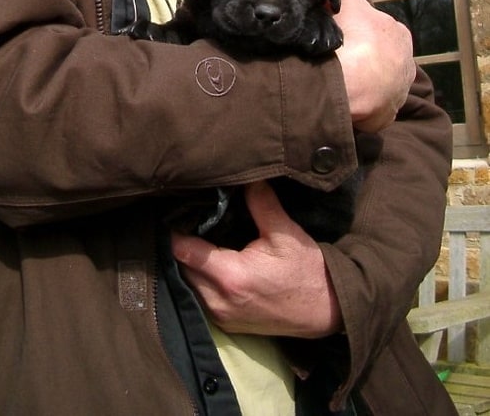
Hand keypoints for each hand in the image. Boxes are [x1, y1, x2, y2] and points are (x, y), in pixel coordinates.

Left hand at [171, 181, 341, 337]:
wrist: (327, 311)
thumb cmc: (306, 271)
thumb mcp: (285, 233)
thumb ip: (261, 202)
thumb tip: (245, 176)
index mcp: (230, 276)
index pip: (182, 249)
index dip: (175, 229)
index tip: (177, 210)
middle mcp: (218, 300)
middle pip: (179, 266)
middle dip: (179, 244)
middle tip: (185, 220)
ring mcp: (220, 316)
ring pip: (186, 283)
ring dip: (187, 263)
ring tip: (195, 238)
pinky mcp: (225, 324)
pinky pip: (198, 297)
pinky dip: (197, 279)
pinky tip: (207, 261)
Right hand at [335, 0, 414, 132]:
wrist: (351, 81)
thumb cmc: (352, 38)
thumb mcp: (350, 4)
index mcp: (400, 34)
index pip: (380, 30)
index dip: (361, 32)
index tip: (344, 36)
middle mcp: (408, 64)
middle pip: (382, 58)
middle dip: (366, 59)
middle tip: (342, 59)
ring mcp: (399, 93)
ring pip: (379, 85)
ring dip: (364, 84)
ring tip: (342, 82)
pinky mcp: (387, 116)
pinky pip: (372, 109)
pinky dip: (360, 106)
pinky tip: (346, 100)